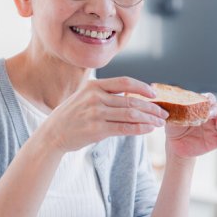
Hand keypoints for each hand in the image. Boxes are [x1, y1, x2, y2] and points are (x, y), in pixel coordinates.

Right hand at [42, 77, 168, 152]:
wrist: (52, 134)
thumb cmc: (71, 116)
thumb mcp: (84, 97)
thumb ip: (104, 94)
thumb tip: (130, 95)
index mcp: (93, 86)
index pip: (124, 82)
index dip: (142, 87)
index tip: (155, 93)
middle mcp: (95, 97)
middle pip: (131, 100)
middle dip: (151, 107)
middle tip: (163, 113)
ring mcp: (95, 113)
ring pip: (130, 114)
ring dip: (149, 118)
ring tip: (159, 122)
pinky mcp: (96, 130)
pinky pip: (124, 128)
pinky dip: (139, 128)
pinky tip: (148, 129)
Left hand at [164, 93, 216, 158]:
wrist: (175, 145)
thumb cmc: (175, 128)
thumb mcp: (172, 118)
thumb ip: (173, 111)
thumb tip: (167, 104)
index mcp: (201, 108)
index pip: (209, 99)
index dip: (209, 99)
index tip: (206, 101)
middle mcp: (210, 116)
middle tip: (210, 114)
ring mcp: (215, 128)